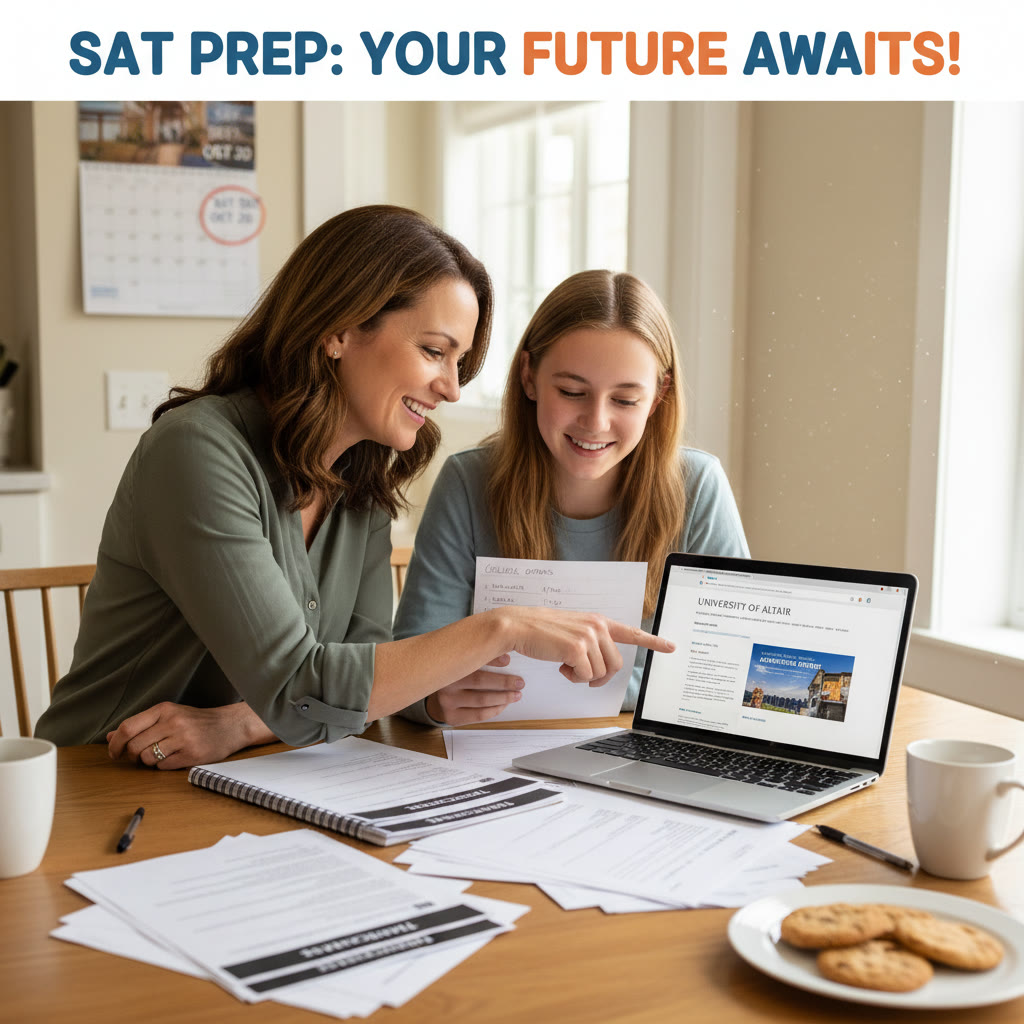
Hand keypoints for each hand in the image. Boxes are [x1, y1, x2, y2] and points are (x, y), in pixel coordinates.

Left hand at [106, 702, 277, 769]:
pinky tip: (175, 758)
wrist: (231, 725)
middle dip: (131, 756)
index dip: (115, 744)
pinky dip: (164, 766)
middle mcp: (173, 721)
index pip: (127, 727)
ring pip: (146, 758)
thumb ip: (140, 725)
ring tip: (161, 755)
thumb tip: (110, 737)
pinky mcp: (192, 754)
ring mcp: (183, 738)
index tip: (114, 753)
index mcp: (164, 709)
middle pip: (134, 746)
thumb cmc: (197, 721)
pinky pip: (163, 767)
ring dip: (148, 762)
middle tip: (138, 757)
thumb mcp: (168, 716)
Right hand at [425, 654, 523, 724]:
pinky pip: (478, 715)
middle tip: (520, 683)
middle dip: (503, 682)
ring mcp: (447, 701)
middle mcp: (445, 683)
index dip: (492, 659)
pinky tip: (503, 705)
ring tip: (516, 695)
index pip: (473, 660)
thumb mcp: (462, 662)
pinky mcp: (451, 717)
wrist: (437, 698)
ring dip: (503, 697)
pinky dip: (494, 710)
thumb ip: (477, 656)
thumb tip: (506, 653)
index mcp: (448, 664)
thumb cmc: (456, 677)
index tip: (508, 659)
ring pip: (481, 700)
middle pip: (479, 681)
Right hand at [498, 608, 674, 686]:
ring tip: (565, 664)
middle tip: (580, 674)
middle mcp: (597, 626)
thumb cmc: (542, 632)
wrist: (519, 626)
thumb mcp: (573, 631)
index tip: (670, 646)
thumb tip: (601, 666)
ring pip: (599, 673)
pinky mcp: (577, 648)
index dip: (652, 641)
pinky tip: (560, 666)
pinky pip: (585, 676)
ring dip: (582, 676)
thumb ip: (592, 641)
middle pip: (615, 665)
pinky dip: (572, 677)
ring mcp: (588, 636)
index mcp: (598, 621)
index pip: (630, 632)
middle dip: (599, 676)